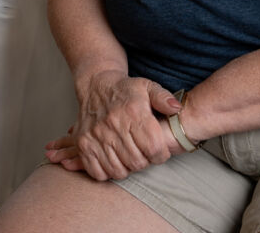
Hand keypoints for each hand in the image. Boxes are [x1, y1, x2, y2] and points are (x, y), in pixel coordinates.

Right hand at [44, 70, 182, 180]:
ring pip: (119, 171)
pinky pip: (99, 173)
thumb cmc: (126, 90)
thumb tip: (176, 108)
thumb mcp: (148, 87)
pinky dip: (108, 172)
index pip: (153, 147)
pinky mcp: (83, 145)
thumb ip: (164, 98)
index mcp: (133, 111)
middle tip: (144, 153)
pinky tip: (114, 159)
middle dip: (145, 162)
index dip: (161, 154)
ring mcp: (96, 136)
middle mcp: (113, 124)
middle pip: (137, 162)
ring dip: (127, 168)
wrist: (96, 86)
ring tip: (130, 155)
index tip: (160, 151)